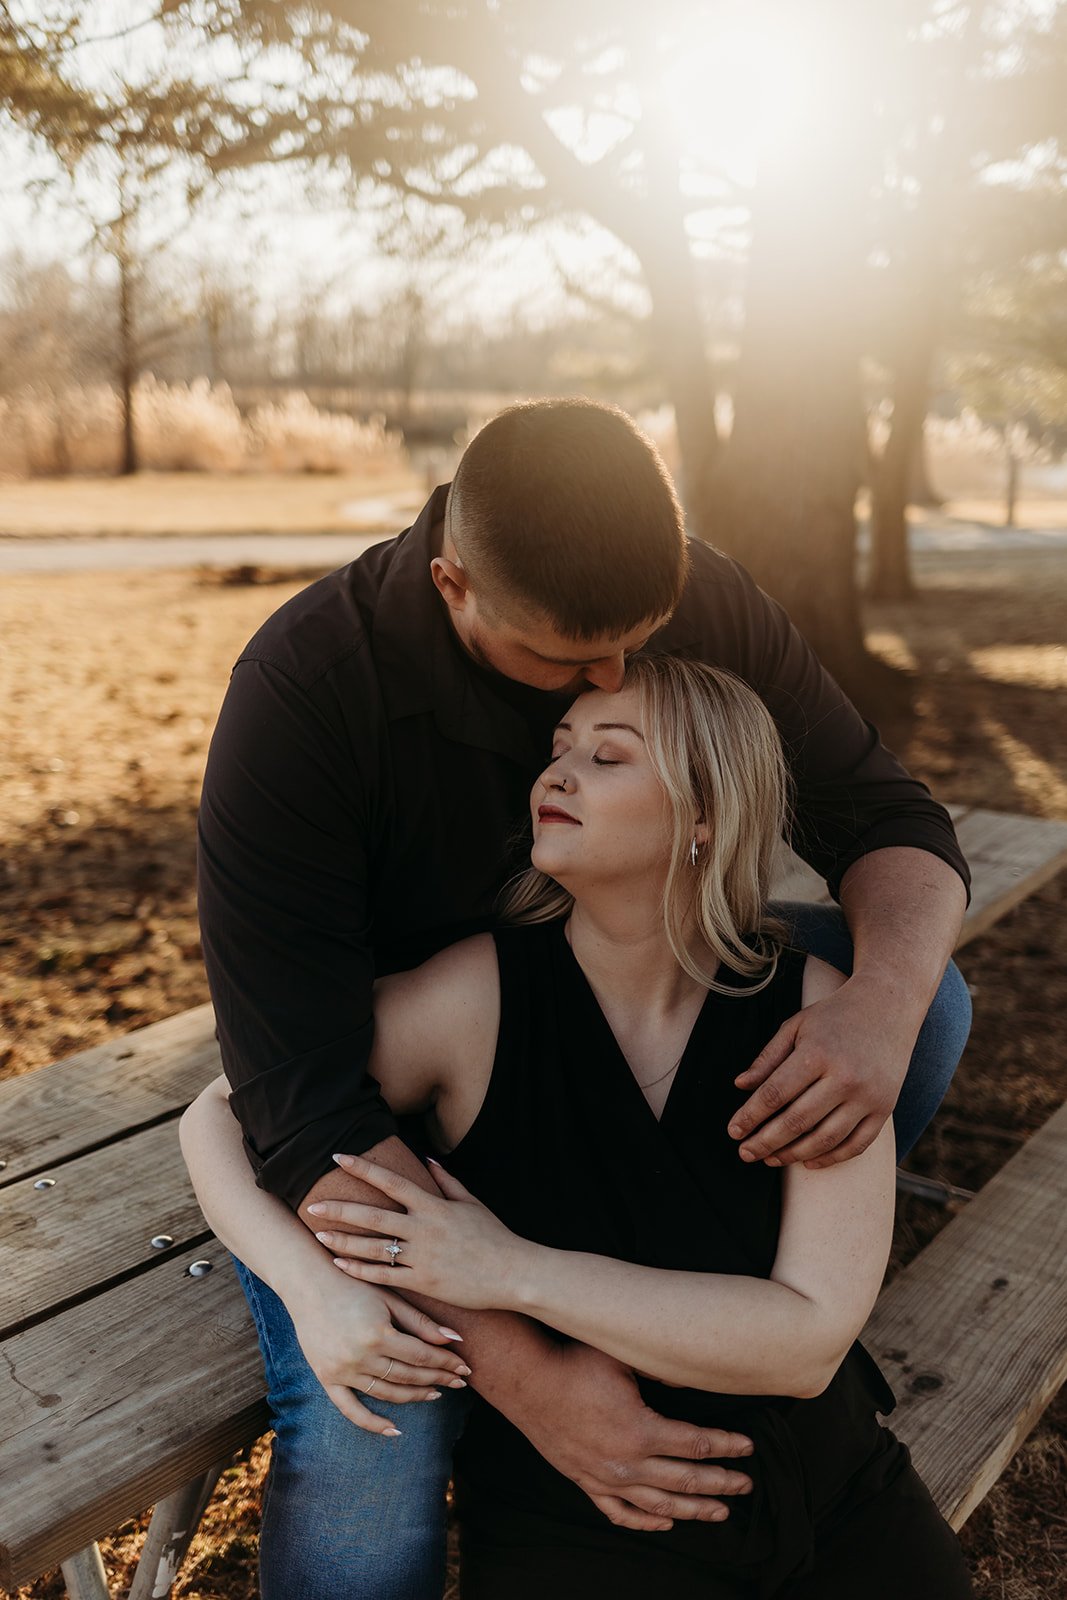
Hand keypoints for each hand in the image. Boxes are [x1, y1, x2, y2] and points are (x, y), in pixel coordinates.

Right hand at [288, 1268, 471, 1435]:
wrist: (308, 1283)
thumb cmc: (354, 1283)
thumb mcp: (390, 1298)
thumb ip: (420, 1321)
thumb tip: (455, 1340)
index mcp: (379, 1334)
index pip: (422, 1357)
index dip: (446, 1364)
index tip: (465, 1369)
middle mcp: (360, 1357)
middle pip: (408, 1376)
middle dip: (437, 1380)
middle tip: (459, 1383)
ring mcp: (342, 1371)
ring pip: (387, 1393)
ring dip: (414, 1397)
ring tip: (435, 1394)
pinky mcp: (327, 1378)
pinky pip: (351, 1410)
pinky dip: (372, 1423)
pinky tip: (395, 1430)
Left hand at [308, 1153, 529, 1308]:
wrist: (513, 1272)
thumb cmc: (493, 1236)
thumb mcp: (471, 1203)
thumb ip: (447, 1181)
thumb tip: (427, 1158)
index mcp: (433, 1205)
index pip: (391, 1180)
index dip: (363, 1167)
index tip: (338, 1157)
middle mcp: (423, 1228)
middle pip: (372, 1215)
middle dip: (340, 1209)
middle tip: (312, 1204)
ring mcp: (421, 1256)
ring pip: (373, 1248)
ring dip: (343, 1242)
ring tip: (319, 1236)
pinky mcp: (423, 1282)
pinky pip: (384, 1276)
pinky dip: (360, 1271)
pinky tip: (340, 1267)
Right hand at [497, 1341, 754, 1532]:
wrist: (527, 1382)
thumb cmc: (574, 1363)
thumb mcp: (622, 1357)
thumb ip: (661, 1370)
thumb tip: (694, 1375)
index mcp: (640, 1430)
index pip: (696, 1444)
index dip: (726, 1446)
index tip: (748, 1447)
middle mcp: (626, 1462)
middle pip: (685, 1480)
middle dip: (720, 1484)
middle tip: (746, 1486)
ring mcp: (605, 1477)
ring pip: (658, 1504)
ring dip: (692, 1509)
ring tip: (719, 1512)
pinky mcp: (586, 1480)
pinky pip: (619, 1511)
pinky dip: (645, 1520)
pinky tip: (664, 1521)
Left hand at [729, 975, 910, 1167]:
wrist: (888, 1006)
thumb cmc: (834, 1016)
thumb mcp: (796, 1025)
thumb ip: (768, 1058)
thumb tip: (740, 1086)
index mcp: (817, 1053)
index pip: (776, 1094)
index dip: (751, 1116)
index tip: (733, 1131)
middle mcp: (844, 1077)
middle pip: (797, 1121)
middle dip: (766, 1142)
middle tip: (745, 1153)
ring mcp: (868, 1096)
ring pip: (826, 1139)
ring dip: (794, 1155)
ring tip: (771, 1159)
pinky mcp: (884, 1108)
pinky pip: (857, 1144)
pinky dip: (831, 1158)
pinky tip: (808, 1162)